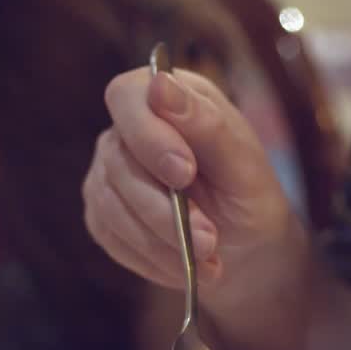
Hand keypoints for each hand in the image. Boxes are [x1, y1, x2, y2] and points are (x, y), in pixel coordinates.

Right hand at [83, 67, 296, 293]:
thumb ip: (207, 123)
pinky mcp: (102, 214)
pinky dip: (153, 259)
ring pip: (112, 206)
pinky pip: (113, 238)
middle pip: (119, 162)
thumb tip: (160, 83)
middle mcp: (127, 131)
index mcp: (167, 98)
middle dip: (166, 209)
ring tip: (209, 261)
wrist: (244, 245)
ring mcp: (108, 173)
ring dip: (163, 241)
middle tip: (209, 240)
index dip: (148, 135)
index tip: (184, 173)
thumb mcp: (244, 163)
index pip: (126, 97)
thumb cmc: (248, 193)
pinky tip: (186, 266)